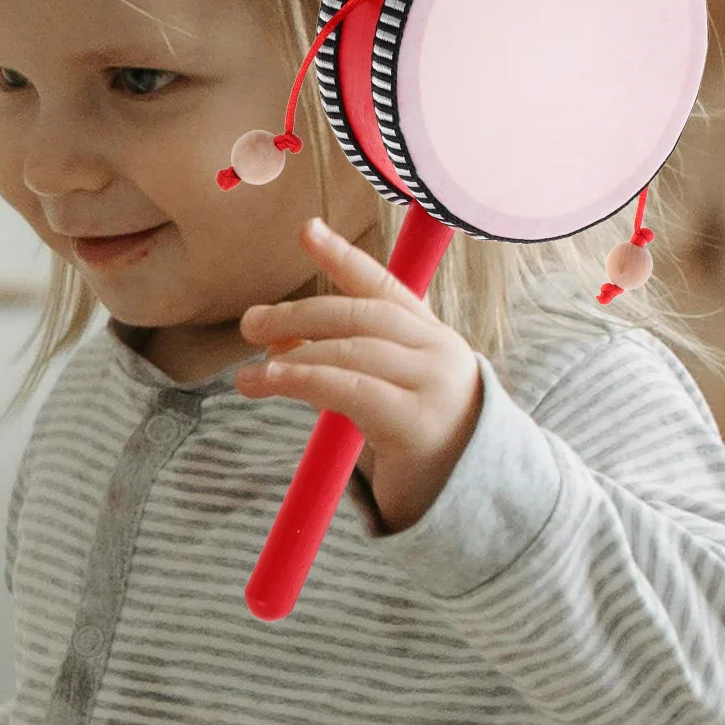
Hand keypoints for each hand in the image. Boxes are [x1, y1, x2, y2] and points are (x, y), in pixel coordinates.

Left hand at [237, 216, 482, 532]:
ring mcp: (432, 383)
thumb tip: (276, 343)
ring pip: (353, 350)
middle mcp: (437, 350)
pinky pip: (351, 389)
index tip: (306, 230)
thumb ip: (341, 363)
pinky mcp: (417, 421)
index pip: (383, 286)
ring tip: (250, 371)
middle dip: (301, 314)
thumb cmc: (420, 440)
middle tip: (251, 322)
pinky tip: (273, 382)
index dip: (343, 256)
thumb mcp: (385, 390)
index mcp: (430, 335)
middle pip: (362, 314)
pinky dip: (305, 379)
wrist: (474, 495)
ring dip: (294, 355)